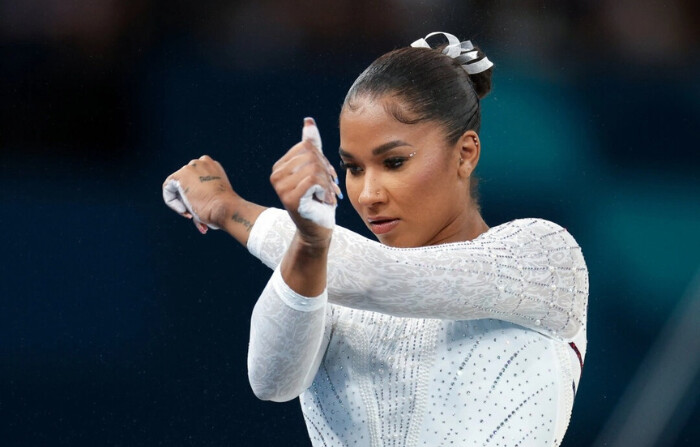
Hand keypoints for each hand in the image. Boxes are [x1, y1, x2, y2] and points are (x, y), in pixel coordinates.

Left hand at [162, 155, 236, 233]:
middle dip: (188, 199)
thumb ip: (204, 195)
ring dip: (182, 202)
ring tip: (191, 213)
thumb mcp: (216, 197)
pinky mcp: (180, 176)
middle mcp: (202, 162)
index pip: (196, 179)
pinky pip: (168, 189)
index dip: (196, 195)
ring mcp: (191, 167)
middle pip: (186, 181)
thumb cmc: (223, 209)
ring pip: (177, 186)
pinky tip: (184, 210)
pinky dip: (172, 202)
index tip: (202, 206)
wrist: (224, 208)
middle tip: (194, 213)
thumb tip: (196, 209)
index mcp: (213, 166)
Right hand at [270, 118, 340, 245]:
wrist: (317, 229)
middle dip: (326, 170)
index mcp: (280, 167)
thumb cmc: (319, 200)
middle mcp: (276, 176)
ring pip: (314, 167)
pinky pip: (314, 180)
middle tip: (331, 188)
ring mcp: (281, 187)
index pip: (307, 147)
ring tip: (328, 196)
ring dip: (327, 183)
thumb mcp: (317, 170)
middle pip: (311, 155)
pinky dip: (325, 190)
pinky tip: (325, 201)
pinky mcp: (290, 198)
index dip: (323, 160)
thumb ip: (312, 147)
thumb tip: (308, 120)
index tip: (327, 177)